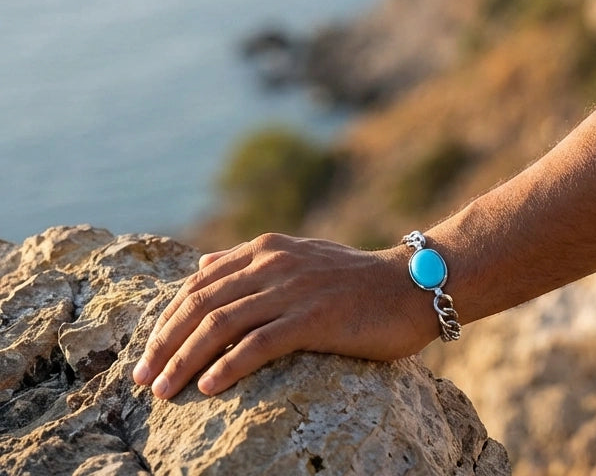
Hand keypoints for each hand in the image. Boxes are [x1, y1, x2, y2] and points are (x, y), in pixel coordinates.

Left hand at [132, 233, 431, 399]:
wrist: (412, 286)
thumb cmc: (357, 278)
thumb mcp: (302, 255)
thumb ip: (253, 259)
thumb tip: (204, 262)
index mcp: (268, 248)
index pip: (200, 282)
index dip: (167, 318)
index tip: (148, 351)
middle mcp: (275, 263)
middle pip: (202, 303)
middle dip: (165, 343)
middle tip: (142, 379)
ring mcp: (294, 289)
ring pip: (221, 325)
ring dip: (185, 360)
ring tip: (163, 390)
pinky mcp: (314, 317)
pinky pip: (259, 343)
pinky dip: (228, 366)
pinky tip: (209, 387)